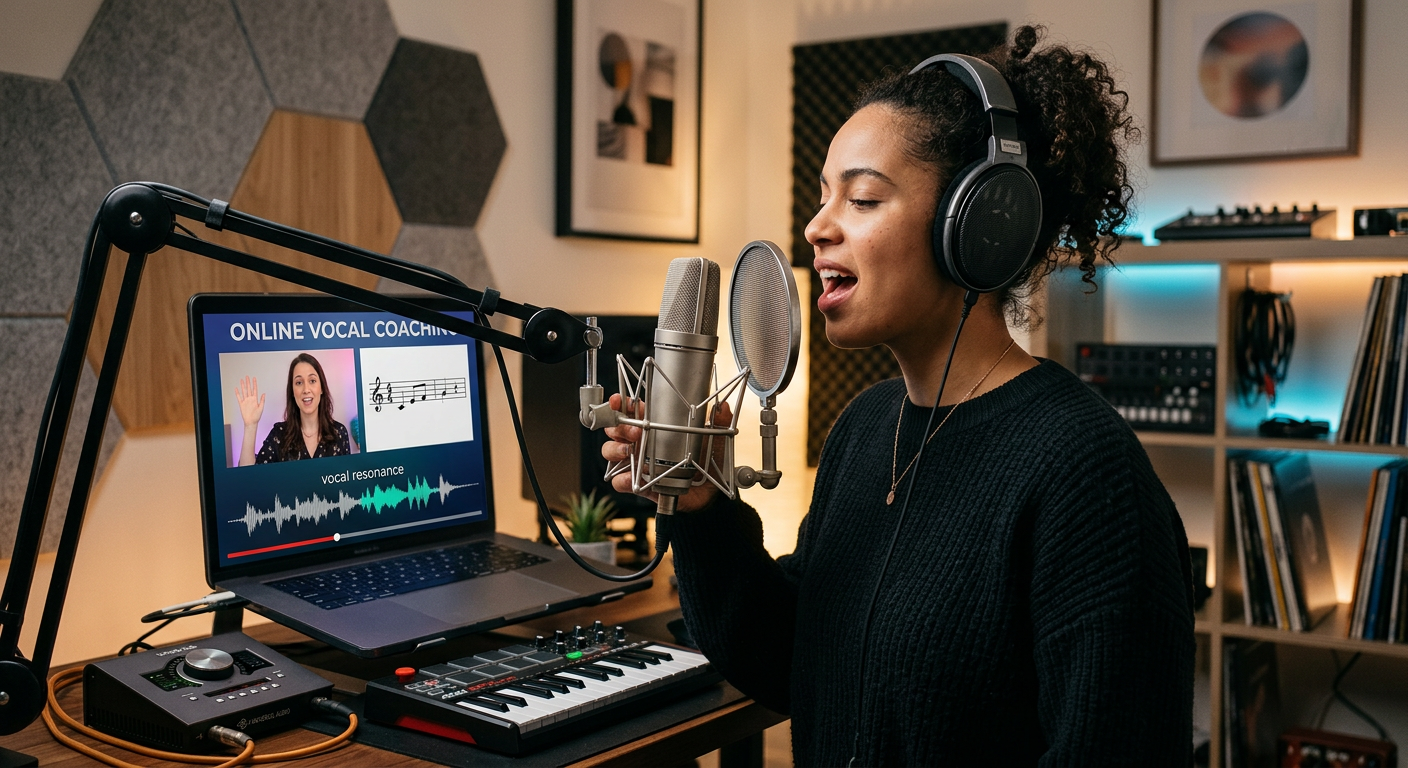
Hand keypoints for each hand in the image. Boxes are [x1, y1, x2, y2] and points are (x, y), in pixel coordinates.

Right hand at [236, 376, 264, 427]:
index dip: (254, 384)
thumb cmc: (257, 416)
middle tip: (247, 377)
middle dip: (248, 383)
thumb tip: (263, 394)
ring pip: (244, 392)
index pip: (254, 389)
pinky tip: (236, 389)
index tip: (254, 378)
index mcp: (255, 399)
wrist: (251, 422)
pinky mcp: (241, 404)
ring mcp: (245, 401)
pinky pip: (239, 398)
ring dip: (242, 386)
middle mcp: (250, 399)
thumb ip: (262, 400)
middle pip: (248, 389)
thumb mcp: (261, 408)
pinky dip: (237, 393)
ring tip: (241, 380)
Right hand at [601, 393, 732, 512]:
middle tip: (635, 431)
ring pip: (610, 451)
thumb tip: (722, 408)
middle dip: (618, 426)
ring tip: (629, 451)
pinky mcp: (637, 484)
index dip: (622, 403)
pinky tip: (632, 477)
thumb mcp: (713, 440)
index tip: (619, 401)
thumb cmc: (706, 462)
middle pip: (615, 428)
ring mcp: (636, 462)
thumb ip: (718, 422)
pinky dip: (622, 479)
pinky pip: (618, 481)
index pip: (632, 410)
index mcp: (655, 426)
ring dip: (615, 449)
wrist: (708, 493)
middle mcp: (641, 443)